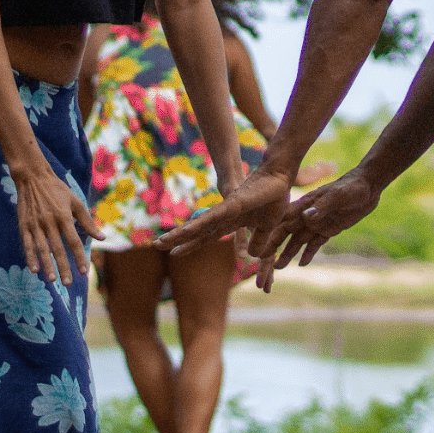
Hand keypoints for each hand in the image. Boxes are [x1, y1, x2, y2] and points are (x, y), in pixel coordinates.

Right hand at [13, 164, 102, 286]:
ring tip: (52, 279)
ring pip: (42, 249)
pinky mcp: (24, 225)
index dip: (79, 257)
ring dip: (47, 265)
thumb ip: (87, 221)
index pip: (74, 241)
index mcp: (64, 216)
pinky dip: (30, 257)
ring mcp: (35, 224)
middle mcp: (49, 221)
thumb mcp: (75, 202)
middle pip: (58, 248)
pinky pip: (27, 244)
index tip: (84, 271)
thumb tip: (101, 238)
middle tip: (68, 283)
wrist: (32, 177)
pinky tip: (34, 269)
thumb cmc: (57, 190)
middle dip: (64, 267)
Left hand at [151, 166, 291, 258]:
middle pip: (195, 231)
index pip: (204, 236)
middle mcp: (222, 215)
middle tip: (156, 245)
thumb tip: (250, 256)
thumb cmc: (271, 197)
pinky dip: (198, 226)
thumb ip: (256, 241)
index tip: (173, 254)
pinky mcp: (230, 205)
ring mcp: (224, 210)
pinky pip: (211, 218)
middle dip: (175, 239)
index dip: (189, 244)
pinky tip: (184, 232)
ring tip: (160, 242)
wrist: (278, 176)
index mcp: (228, 222)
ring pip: (197, 225)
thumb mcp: (264, 226)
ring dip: (178, 235)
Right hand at [253, 166, 380, 290]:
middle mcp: (308, 214)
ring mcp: (318, 222)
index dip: (272, 232)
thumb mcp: (338, 196)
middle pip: (287, 232)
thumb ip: (322, 207)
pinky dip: (308, 253)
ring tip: (279, 267)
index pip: (284, 220)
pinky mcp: (329, 229)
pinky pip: (316, 243)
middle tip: (264, 260)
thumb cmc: (352, 186)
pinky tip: (302, 264)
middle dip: (276, 246)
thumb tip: (306, 218)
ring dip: (289, 253)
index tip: (261, 244)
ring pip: (299, 240)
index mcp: (305, 204)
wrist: (368, 185)